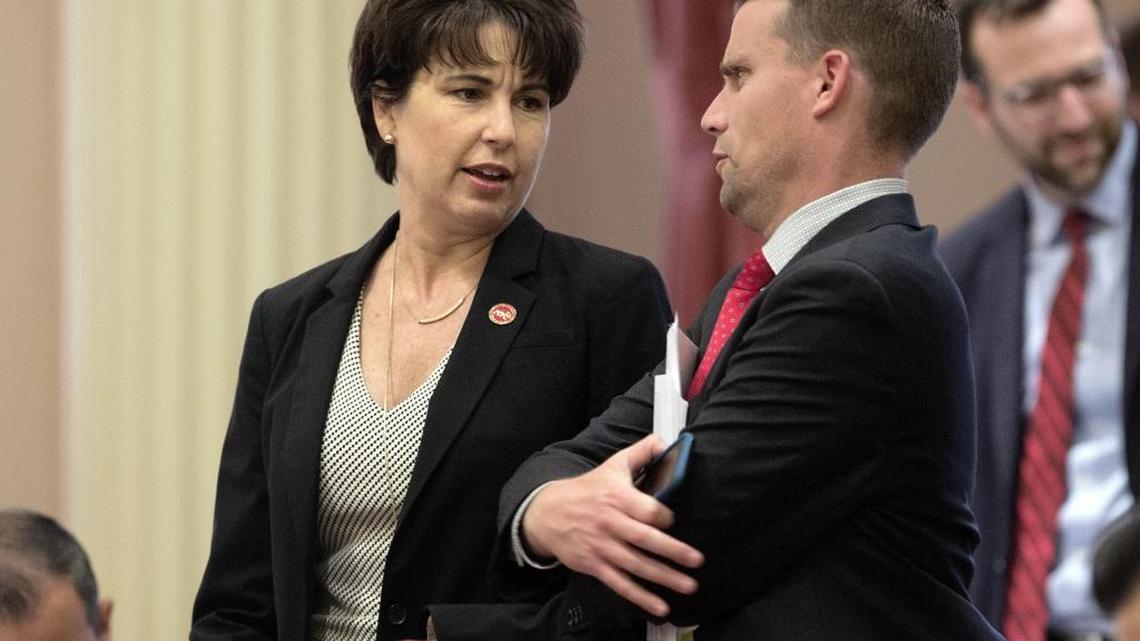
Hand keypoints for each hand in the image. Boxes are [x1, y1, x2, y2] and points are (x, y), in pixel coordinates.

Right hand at [521, 435, 703, 616]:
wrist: (549, 512)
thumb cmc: (588, 489)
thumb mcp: (613, 466)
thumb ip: (641, 453)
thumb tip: (666, 442)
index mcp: (616, 497)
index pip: (647, 509)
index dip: (664, 516)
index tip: (671, 520)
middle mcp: (610, 523)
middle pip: (645, 539)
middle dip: (672, 551)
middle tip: (696, 560)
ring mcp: (602, 546)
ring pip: (636, 564)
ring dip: (663, 576)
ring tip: (688, 585)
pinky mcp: (594, 565)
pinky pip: (620, 583)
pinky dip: (639, 596)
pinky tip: (660, 606)